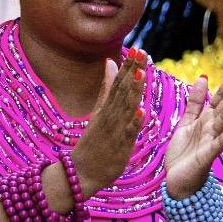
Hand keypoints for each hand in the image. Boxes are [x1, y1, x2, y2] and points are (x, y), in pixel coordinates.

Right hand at [71, 50, 148, 195]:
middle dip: (132, 71)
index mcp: (106, 108)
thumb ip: (106, 89)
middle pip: (122, 90)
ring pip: (125, 108)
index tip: (137, 49)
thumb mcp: (99, 111)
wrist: (80, 173)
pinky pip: (127, 134)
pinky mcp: (119, 147)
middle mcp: (109, 116)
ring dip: (133, 91)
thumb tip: (110, 63)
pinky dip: (134, 123)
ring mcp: (113, 131)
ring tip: (141, 73)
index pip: (118, 83)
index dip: (128, 66)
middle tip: (141, 52)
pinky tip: (142, 111)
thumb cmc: (94, 142)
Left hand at [165, 64, 222, 198]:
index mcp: (207, 118)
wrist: (178, 182)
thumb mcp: (187, 122)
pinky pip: (220, 141)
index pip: (222, 95)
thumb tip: (202, 76)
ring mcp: (212, 140)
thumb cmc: (184, 154)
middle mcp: (213, 127)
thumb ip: (195, 101)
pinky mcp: (208, 155)